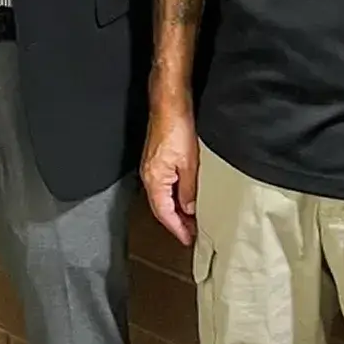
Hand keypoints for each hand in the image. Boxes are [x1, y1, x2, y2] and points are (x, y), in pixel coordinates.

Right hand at [140, 98, 199, 245]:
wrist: (169, 103)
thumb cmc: (176, 127)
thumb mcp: (190, 164)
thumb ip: (189, 190)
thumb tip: (190, 209)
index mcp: (155, 180)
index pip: (164, 214)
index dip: (177, 229)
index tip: (188, 240)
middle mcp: (150, 175)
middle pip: (161, 208)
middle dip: (176, 222)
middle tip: (193, 234)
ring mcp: (152, 167)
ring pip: (163, 196)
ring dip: (177, 209)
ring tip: (193, 219)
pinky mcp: (158, 158)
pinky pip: (165, 185)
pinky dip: (175, 196)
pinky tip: (187, 196)